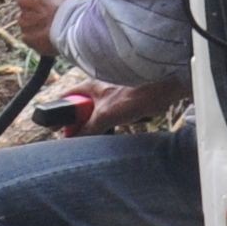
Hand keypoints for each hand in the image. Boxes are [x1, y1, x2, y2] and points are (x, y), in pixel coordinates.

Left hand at [16, 0, 89, 55]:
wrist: (73, 28)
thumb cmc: (74, 3)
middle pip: (28, 0)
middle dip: (38, 4)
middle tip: (54, 10)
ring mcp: (22, 18)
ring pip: (29, 18)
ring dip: (38, 20)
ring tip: (55, 25)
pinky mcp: (26, 34)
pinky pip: (31, 34)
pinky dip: (39, 35)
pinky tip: (51, 35)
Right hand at [67, 79, 186, 134]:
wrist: (166, 88)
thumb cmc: (137, 93)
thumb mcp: (106, 115)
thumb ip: (88, 128)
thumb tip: (74, 140)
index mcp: (89, 86)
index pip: (66, 99)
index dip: (60, 114)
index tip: (61, 131)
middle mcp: (99, 88)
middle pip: (82, 110)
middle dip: (85, 124)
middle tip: (89, 134)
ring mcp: (112, 95)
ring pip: (100, 115)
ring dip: (105, 125)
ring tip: (113, 127)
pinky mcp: (126, 102)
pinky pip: (116, 116)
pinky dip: (120, 122)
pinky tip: (130, 122)